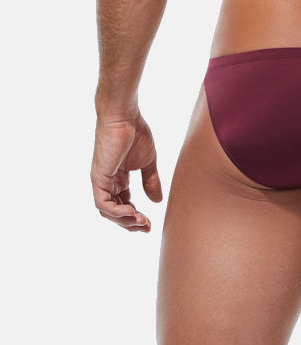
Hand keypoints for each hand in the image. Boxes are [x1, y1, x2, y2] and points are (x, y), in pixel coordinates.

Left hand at [91, 110, 162, 231]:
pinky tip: (132, 212)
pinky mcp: (99, 178)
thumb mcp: (148, 162)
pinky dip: (116, 212)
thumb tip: (157, 202)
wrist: (125, 116)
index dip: (136, 217)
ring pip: (108, 212)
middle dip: (131, 224)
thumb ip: (151, 181)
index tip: (150, 224)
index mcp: (118, 179)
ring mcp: (102, 181)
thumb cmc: (136, 133)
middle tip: (147, 228)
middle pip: (115, 212)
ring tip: (141, 222)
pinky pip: (103, 204)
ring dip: (125, 221)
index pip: (124, 204)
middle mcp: (108, 182)